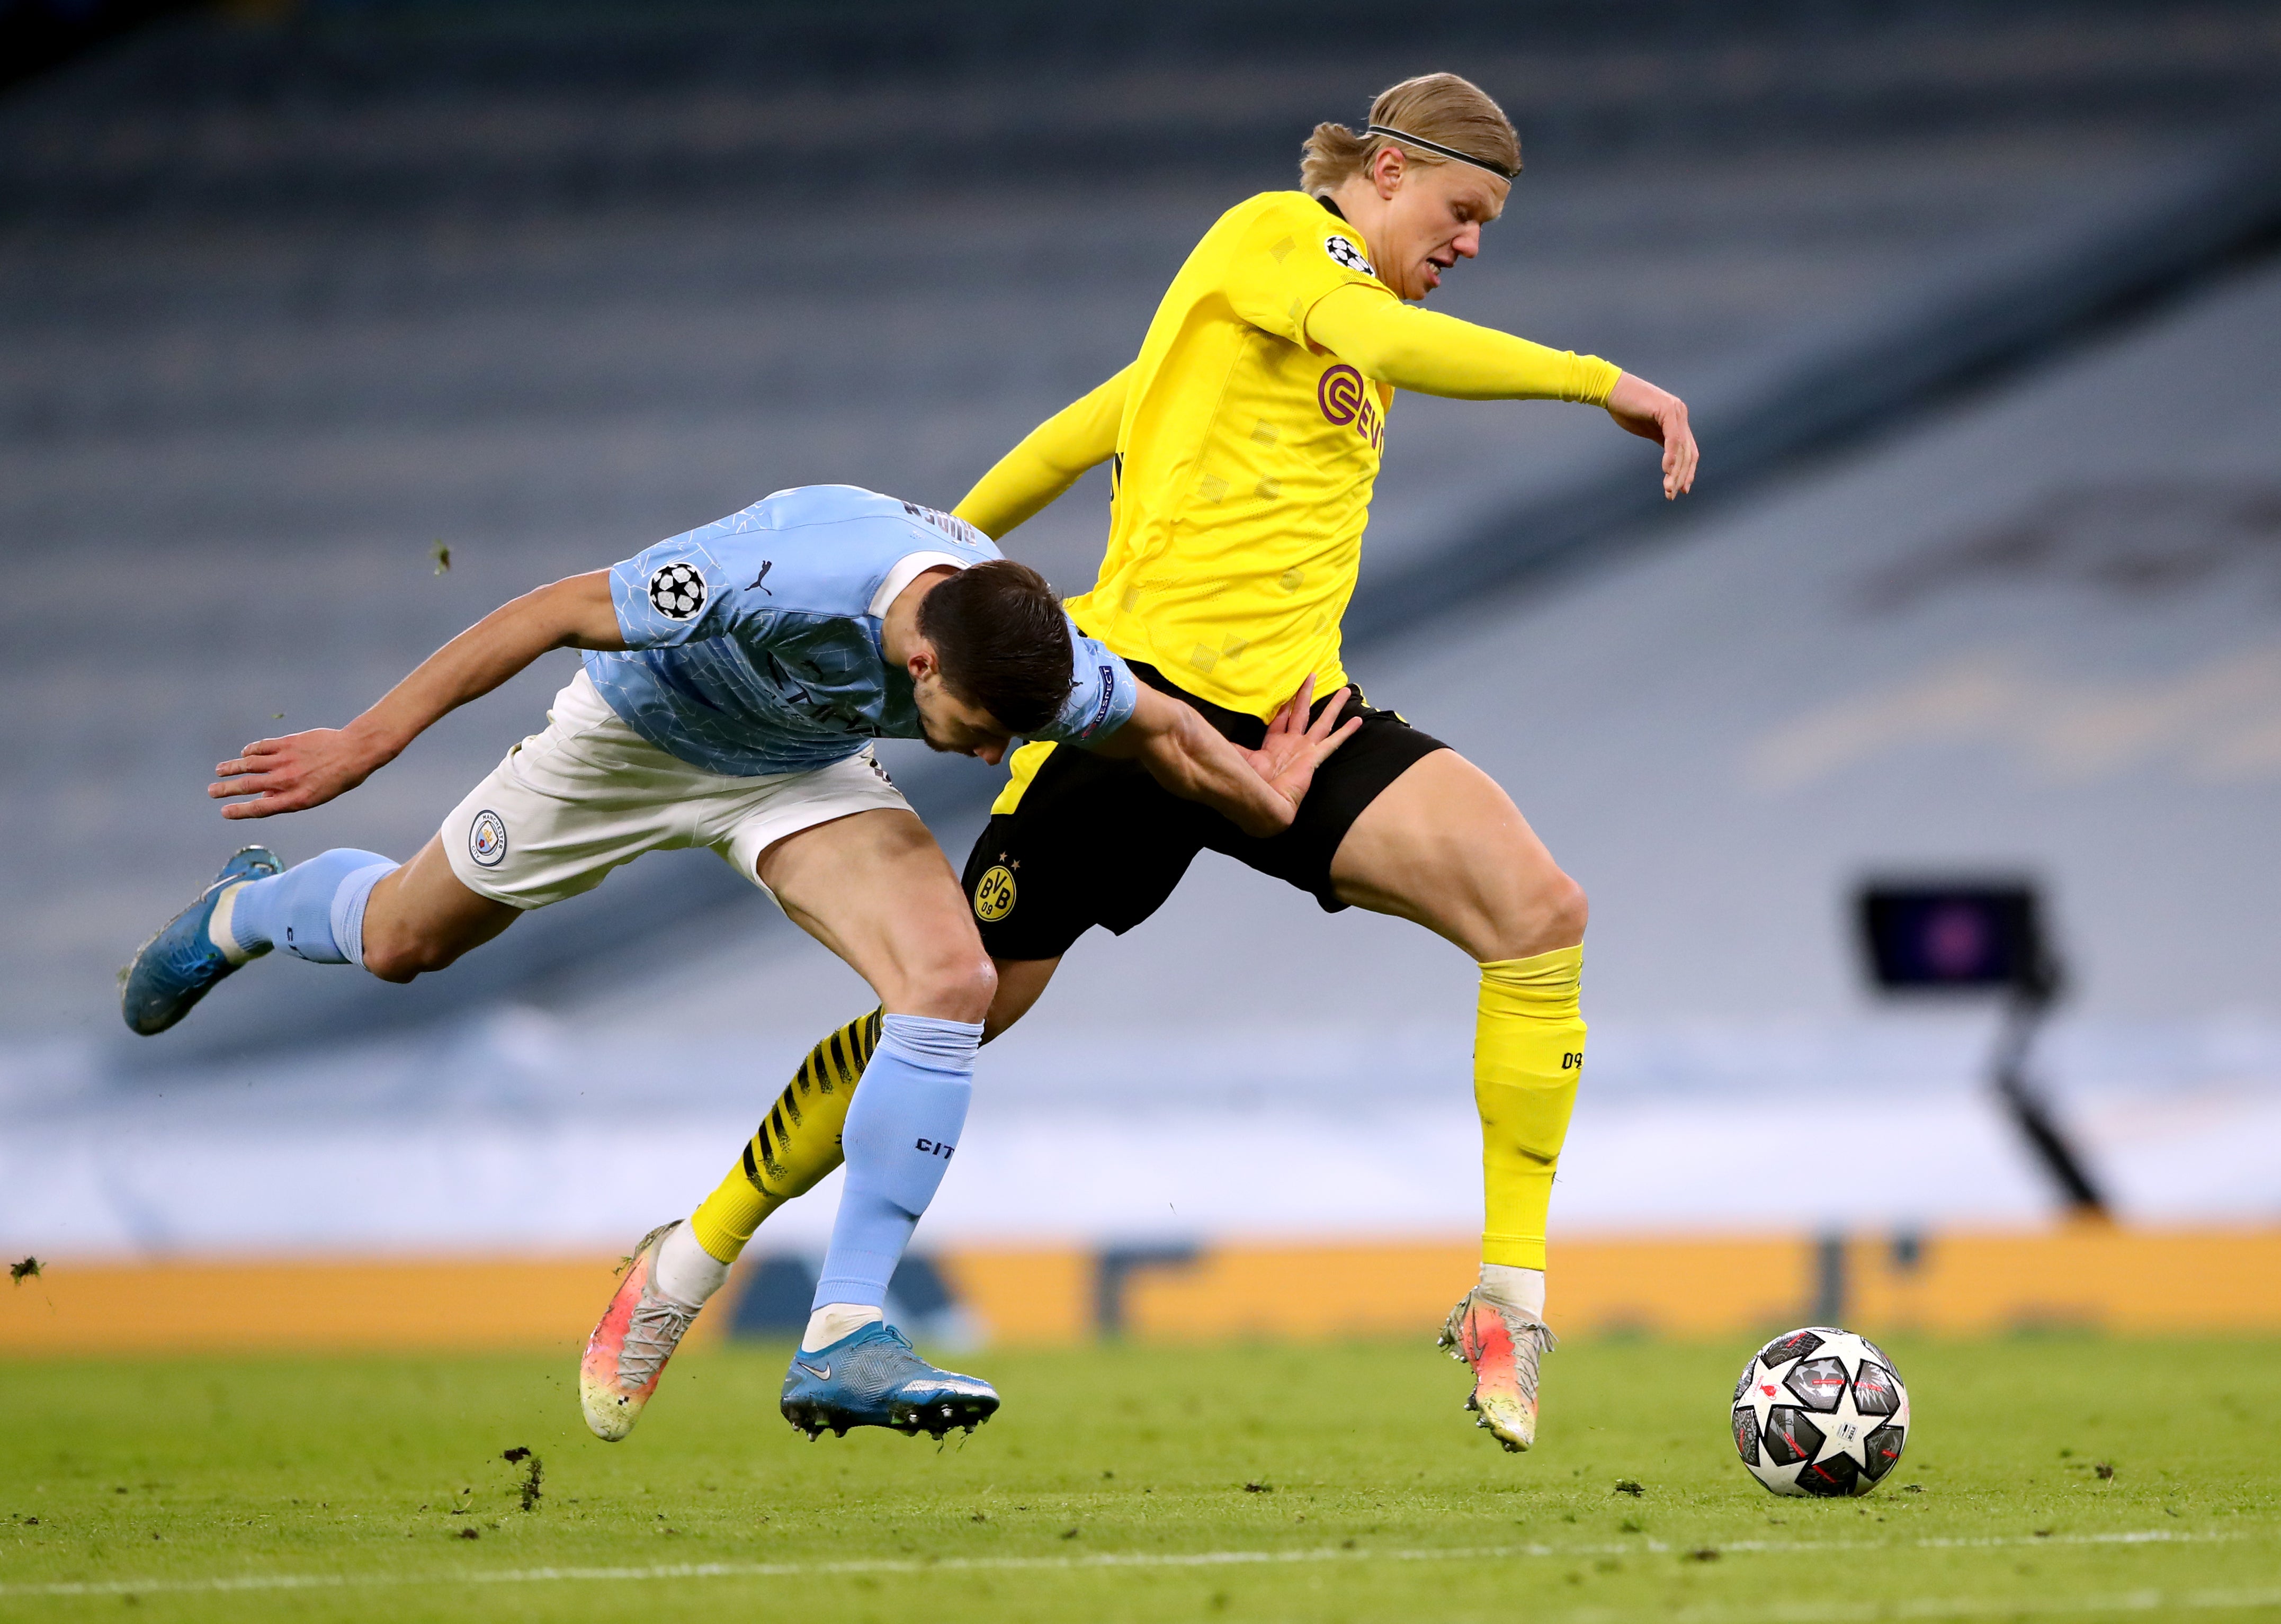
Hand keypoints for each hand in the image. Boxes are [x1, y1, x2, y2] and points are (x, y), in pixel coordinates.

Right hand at [210, 727, 391, 818]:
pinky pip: (262, 747)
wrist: (355, 752)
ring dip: (232, 768)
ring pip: (250, 764)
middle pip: (249, 786)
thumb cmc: (338, 778)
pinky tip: (245, 753)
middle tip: (212, 791)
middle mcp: (288, 780)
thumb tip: (264, 799)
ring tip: (219, 770)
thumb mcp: (316, 796)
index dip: (239, 811)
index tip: (224, 811)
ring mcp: (286, 760)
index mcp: (296, 798)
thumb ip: (289, 798)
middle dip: (227, 789)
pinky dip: (250, 750)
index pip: (260, 808)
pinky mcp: (288, 742)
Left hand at [1240, 675, 1362, 823]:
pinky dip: (1346, 732)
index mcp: (1275, 746)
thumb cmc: (1250, 784)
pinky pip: (1333, 742)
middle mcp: (1292, 745)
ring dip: (1333, 706)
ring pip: (1322, 722)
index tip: (1287, 688)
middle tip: (1313, 675)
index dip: (1284, 704)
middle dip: (1307, 694)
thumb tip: (1212, 735)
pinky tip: (1357, 721)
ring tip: (1345, 690)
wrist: (1263, 806)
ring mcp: (1305, 751)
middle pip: (1302, 712)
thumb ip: (1233, 746)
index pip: (1281, 718)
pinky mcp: (1314, 758)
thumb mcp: (1240, 758)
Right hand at [1604, 372, 1697, 498]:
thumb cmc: (1624, 407)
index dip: (1687, 472)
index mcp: (1678, 419)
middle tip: (1672, 494)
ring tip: (1669, 489)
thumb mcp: (1647, 427)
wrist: (1611, 389)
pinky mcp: (1666, 410)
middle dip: (1682, 476)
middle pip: (1689, 453)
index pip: (1689, 450)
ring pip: (1683, 449)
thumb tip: (1669, 460)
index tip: (1682, 489)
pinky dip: (1670, 456)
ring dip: (1676, 472)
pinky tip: (1666, 471)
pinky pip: (1673, 439)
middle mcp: (1681, 414)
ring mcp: (1676, 411)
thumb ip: (1660, 438)